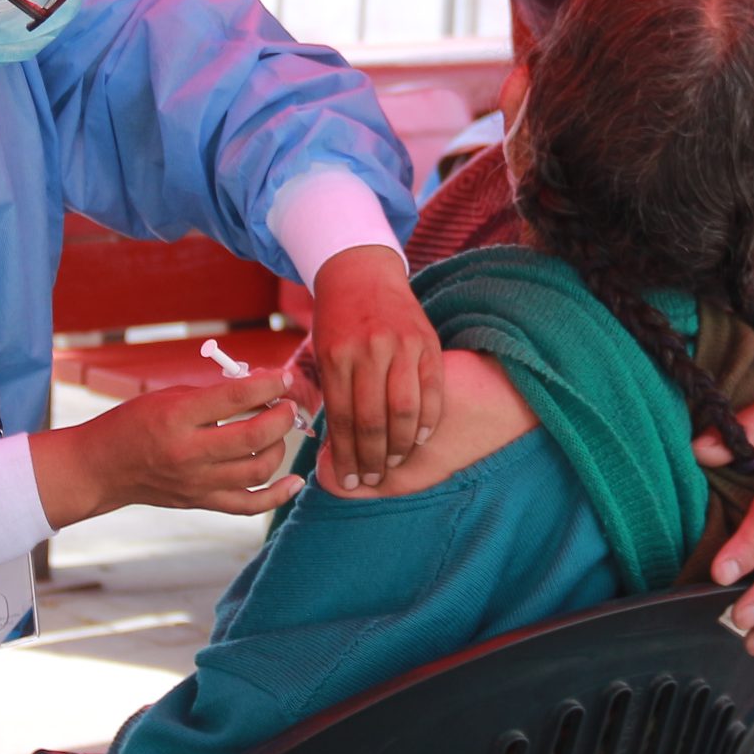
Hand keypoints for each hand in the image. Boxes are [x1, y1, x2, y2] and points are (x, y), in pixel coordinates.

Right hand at [28, 374, 300, 526]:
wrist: (101, 468)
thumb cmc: (135, 423)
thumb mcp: (169, 397)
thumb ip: (214, 393)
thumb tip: (263, 385)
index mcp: (177, 416)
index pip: (235, 397)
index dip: (267, 384)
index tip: (282, 376)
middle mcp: (188, 452)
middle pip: (254, 436)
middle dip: (282, 416)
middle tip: (287, 404)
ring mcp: (196, 482)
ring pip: (259, 469)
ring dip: (280, 446)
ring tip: (277, 431)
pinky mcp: (202, 502)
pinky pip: (249, 505)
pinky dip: (278, 495)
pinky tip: (295, 481)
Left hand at [311, 244, 442, 487]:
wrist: (361, 271)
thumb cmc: (337, 320)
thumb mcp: (320, 352)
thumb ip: (328, 394)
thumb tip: (333, 448)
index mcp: (337, 356)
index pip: (343, 420)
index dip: (346, 457)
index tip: (349, 481)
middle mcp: (369, 351)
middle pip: (374, 421)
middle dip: (372, 458)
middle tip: (372, 479)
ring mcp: (402, 345)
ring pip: (405, 410)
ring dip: (402, 446)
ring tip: (395, 462)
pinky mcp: (427, 341)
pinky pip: (433, 390)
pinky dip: (428, 420)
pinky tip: (420, 438)